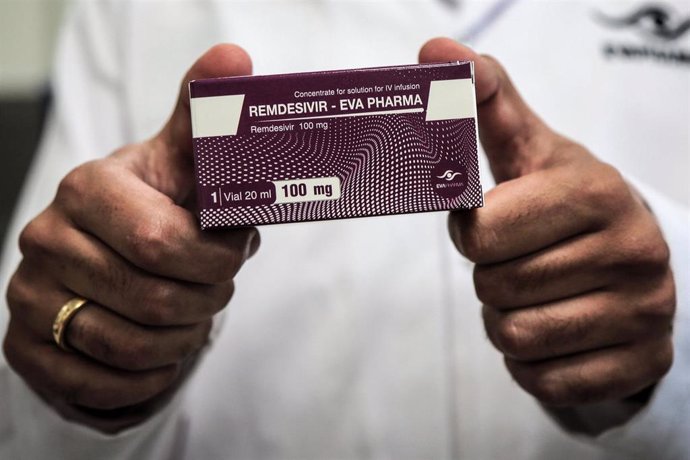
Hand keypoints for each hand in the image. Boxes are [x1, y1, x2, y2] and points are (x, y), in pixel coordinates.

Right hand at [3, 44, 257, 431]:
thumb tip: (235, 60)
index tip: (233, 254)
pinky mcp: (26, 348)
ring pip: (130, 348)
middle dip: (205, 301)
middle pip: (153, 299)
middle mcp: (44, 239)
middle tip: (215, 288)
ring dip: (181, 340)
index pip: (162, 243)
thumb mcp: (185, 164)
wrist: (111, 255)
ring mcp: (28, 297)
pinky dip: (147, 380)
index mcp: (86, 188)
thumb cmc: (160, 209)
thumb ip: (207, 118)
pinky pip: (101, 387)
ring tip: (190, 316)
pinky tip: (160, 353)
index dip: (215, 261)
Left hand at [420, 38, 674, 406]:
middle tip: (517, 261)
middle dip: (490, 277)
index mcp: (596, 191)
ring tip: (536, 292)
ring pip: (513, 337)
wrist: (631, 259)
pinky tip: (554, 329)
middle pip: (495, 288)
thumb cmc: (563, 204)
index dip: (470, 233)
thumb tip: (434, 51)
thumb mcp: (531, 150)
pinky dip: (531, 360)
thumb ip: (484, 102)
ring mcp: (643, 313)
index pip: (482, 233)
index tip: (486, 224)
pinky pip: (541, 380)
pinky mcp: (638, 363)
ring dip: (506, 318)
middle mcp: (633, 251)